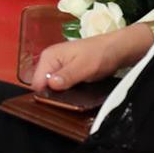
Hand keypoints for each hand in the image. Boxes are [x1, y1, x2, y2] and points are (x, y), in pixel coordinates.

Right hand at [31, 24, 153, 90]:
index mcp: (49, 57)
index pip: (37, 82)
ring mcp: (58, 66)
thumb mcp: (84, 66)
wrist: (117, 49)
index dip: (45, 94)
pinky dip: (67, 92)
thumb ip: (67, 76)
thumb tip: (51, 85)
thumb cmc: (100, 54)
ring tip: (74, 100)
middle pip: (43, 85)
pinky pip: (60, 85)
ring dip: (61, 95)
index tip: (58, 103)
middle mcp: (49, 61)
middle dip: (53, 95)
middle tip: (69, 102)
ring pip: (52, 87)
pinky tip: (76, 95)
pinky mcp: (66, 71)